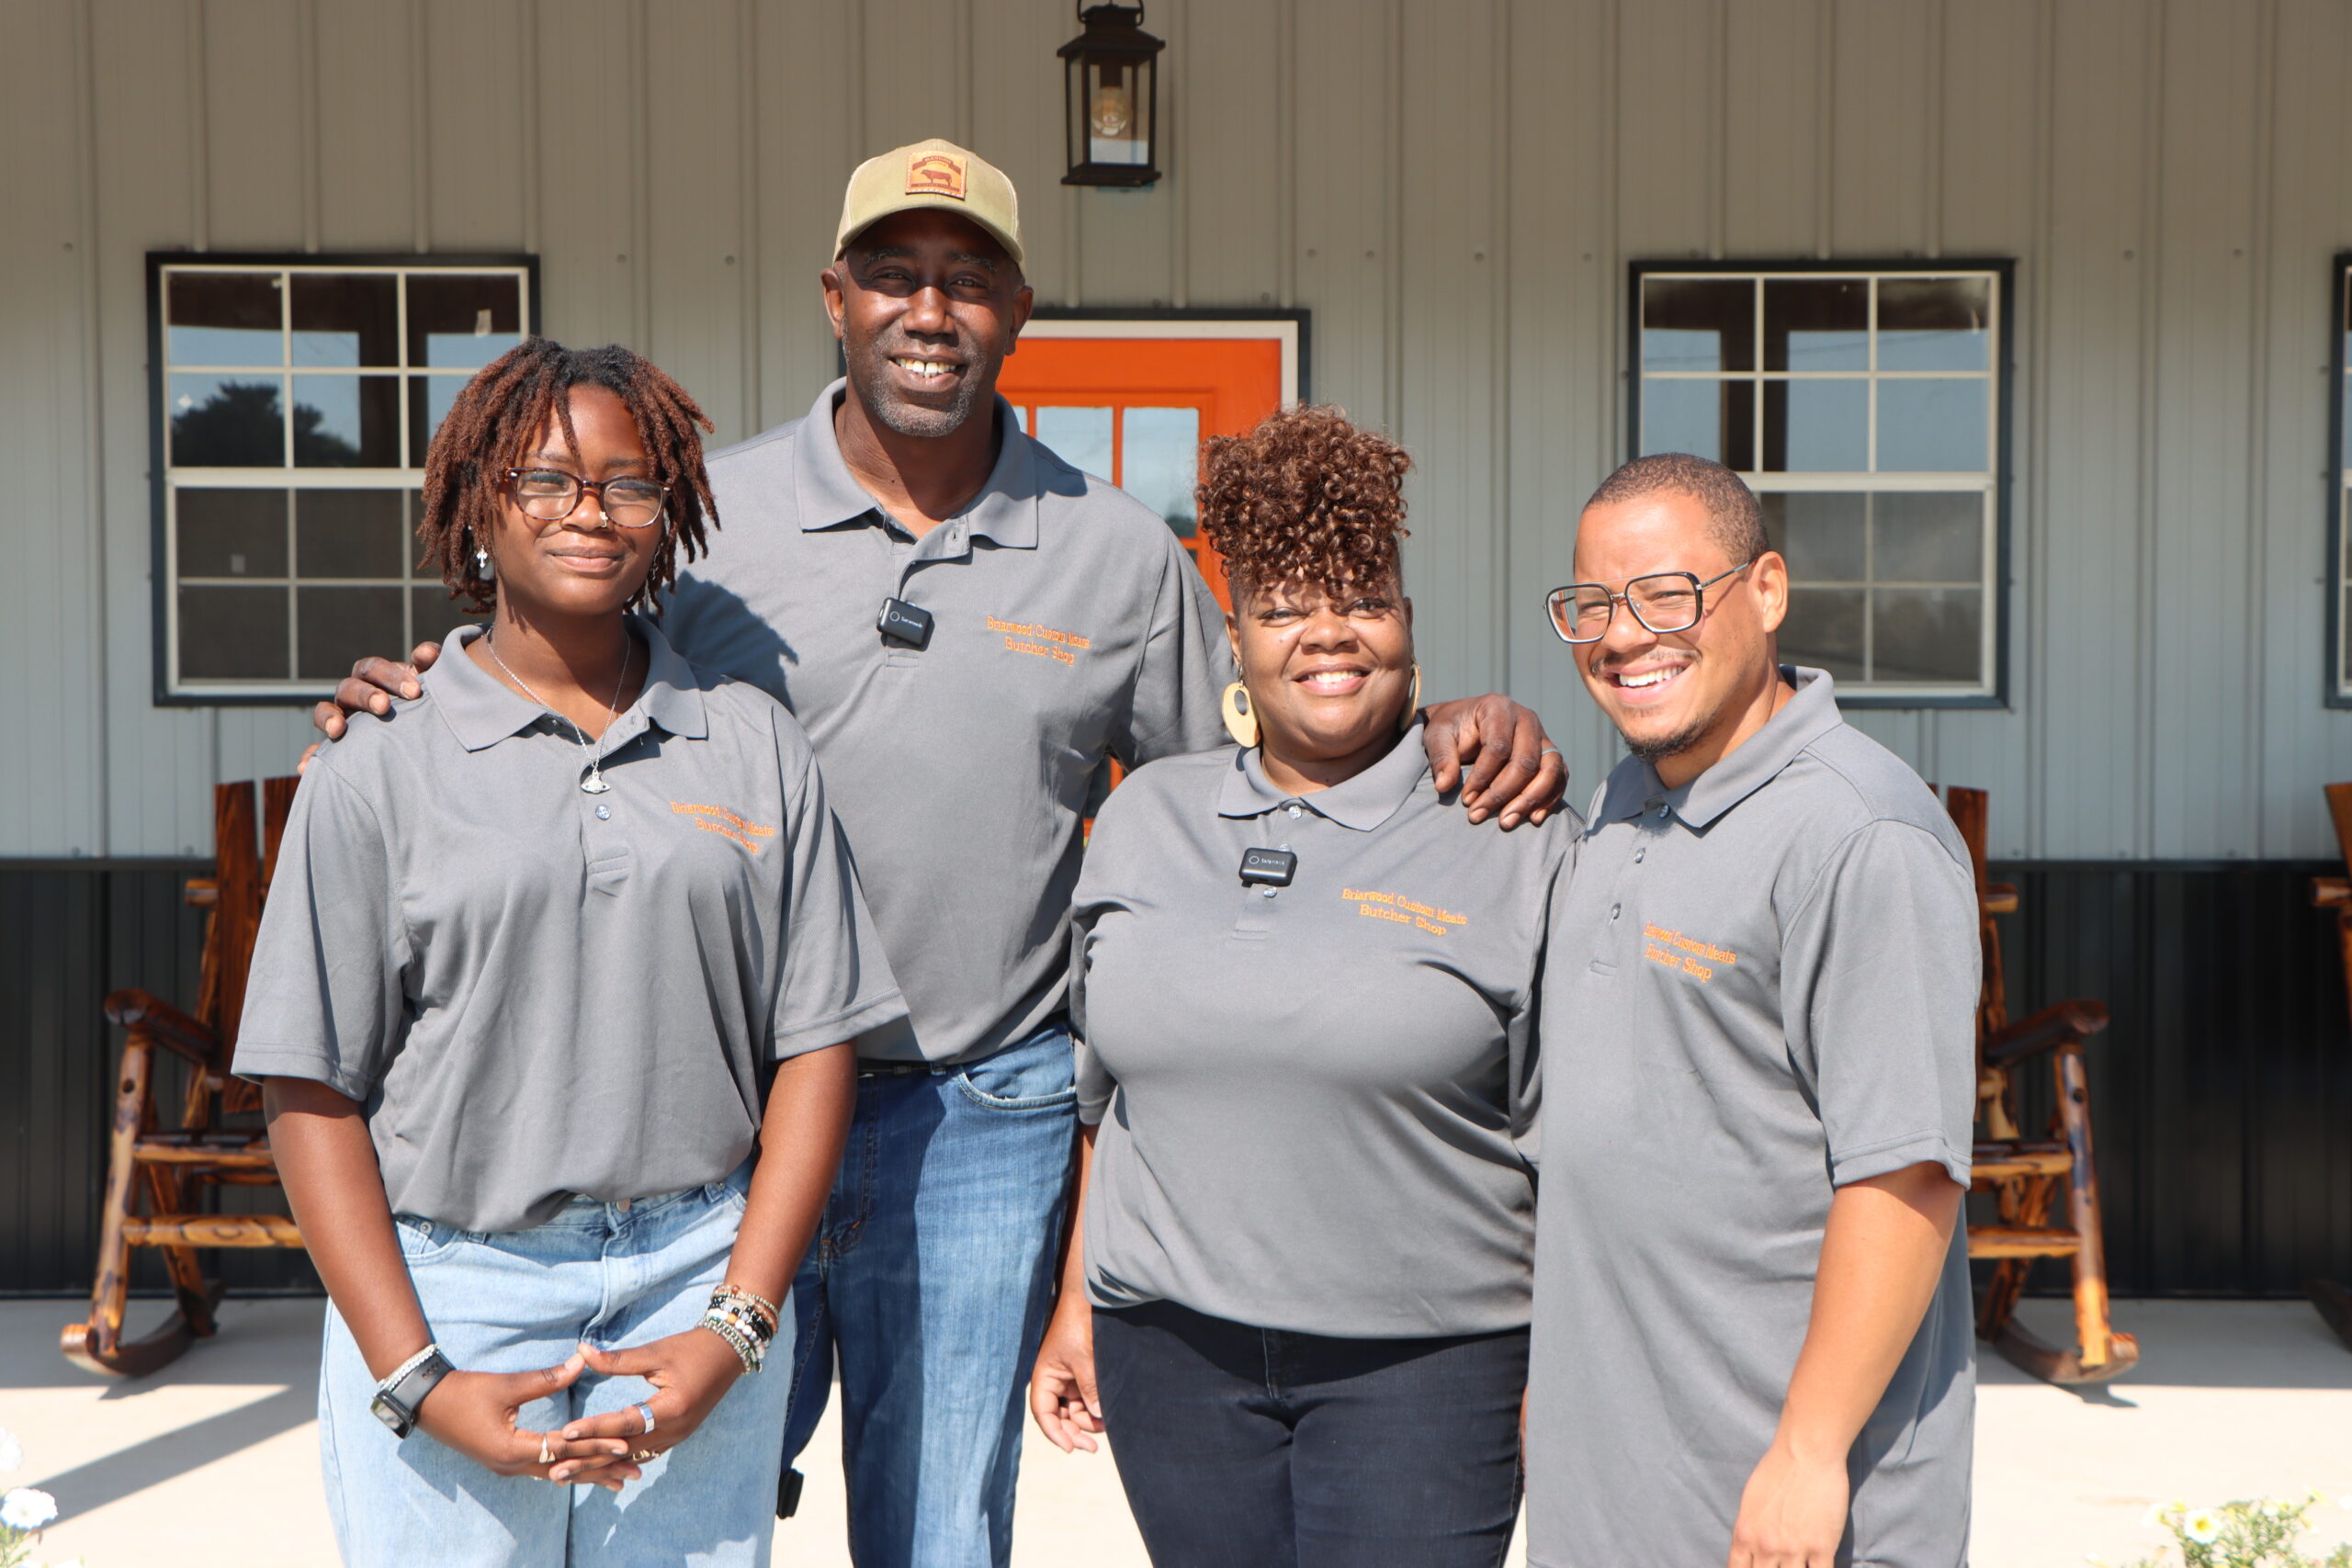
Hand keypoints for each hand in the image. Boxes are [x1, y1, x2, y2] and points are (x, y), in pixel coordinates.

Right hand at [309, 642, 441, 743]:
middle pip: (349, 687)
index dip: (390, 676)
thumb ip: (433, 667)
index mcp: (375, 678)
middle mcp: (354, 695)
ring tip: (336, 731)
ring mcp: (342, 718)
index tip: (414, 692)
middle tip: (384, 707)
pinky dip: (310, 756)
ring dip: (328, 718)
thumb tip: (424, 653)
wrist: (423, 738)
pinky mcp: (336, 745)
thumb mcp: (432, 686)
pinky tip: (306, 768)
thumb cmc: (426, 705)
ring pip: (326, 711)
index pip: (372, 668)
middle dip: (365, 695)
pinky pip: (317, 750)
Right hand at [412, 1354, 642, 1489]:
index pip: (565, 1450)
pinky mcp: (504, 1460)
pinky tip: (583, 1473)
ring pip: (556, 1473)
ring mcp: (506, 1466)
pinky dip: (568, 1470)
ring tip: (619, 1480)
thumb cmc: (464, 1392)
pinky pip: (543, 1469)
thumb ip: (545, 1379)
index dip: (596, 1446)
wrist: (426, 1403)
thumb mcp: (506, 1385)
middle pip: (565, 1470)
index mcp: (512, 1449)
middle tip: (635, 1472)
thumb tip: (581, 1362)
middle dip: (601, 1470)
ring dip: (587, 1474)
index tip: (626, 1445)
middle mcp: (511, 1465)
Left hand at [557, 1328, 743, 1462]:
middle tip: (556, 1471)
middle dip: (590, 1460)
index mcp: (672, 1408)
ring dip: (601, 1465)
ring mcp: (678, 1436)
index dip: (593, 1428)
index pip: (625, 1423)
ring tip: (570, 1475)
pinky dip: (619, 1460)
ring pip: (632, 1457)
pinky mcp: (676, 1435)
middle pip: (625, 1451)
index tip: (564, 1433)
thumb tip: (581, 1352)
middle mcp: (675, 1429)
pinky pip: (644, 1454)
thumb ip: (618, 1359)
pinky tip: (600, 1467)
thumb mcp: (655, 1352)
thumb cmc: (692, 1348)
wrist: (728, 1353)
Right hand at [1028, 1303, 1103, 1453]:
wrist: (1089, 1301)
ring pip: (1074, 1411)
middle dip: (1074, 1432)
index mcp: (1044, 1377)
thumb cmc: (1079, 1326)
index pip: (1043, 1413)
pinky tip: (1107, 1416)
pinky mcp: (1082, 1376)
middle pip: (1059, 1417)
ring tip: (1106, 1426)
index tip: (1069, 1448)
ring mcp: (1068, 1380)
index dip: (1054, 1433)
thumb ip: (1090, 1389)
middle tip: (1092, 1447)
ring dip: (1087, 1422)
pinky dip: (1095, 1409)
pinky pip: (1086, 1400)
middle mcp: (1053, 1382)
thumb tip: (1098, 1417)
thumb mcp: (1084, 1360)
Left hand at [1420, 694, 1567, 827]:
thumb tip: (1444, 786)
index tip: (1466, 799)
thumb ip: (1441, 758)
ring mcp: (1542, 736)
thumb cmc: (1451, 729)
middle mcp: (1526, 719)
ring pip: (1550, 769)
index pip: (1498, 746)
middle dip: (1503, 793)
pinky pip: (1559, 777)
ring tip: (1506, 822)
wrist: (1464, 725)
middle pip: (1526, 761)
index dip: (1483, 776)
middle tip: (1478, 815)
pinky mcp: (1549, 754)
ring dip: (1530, 800)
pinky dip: (1549, 798)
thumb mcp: (1437, 736)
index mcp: (1498, 707)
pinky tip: (1533, 818)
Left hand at [1727, 1439, 1849, 1567]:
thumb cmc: (1776, 1470)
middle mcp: (1766, 1548)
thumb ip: (1749, 1531)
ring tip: (1798, 1565)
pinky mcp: (1822, 1549)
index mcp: (1745, 1535)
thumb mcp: (1749, 1502)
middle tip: (1781, 1565)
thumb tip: (1751, 1552)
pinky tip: (1818, 1567)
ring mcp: (1795, 1550)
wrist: (1806, 1453)